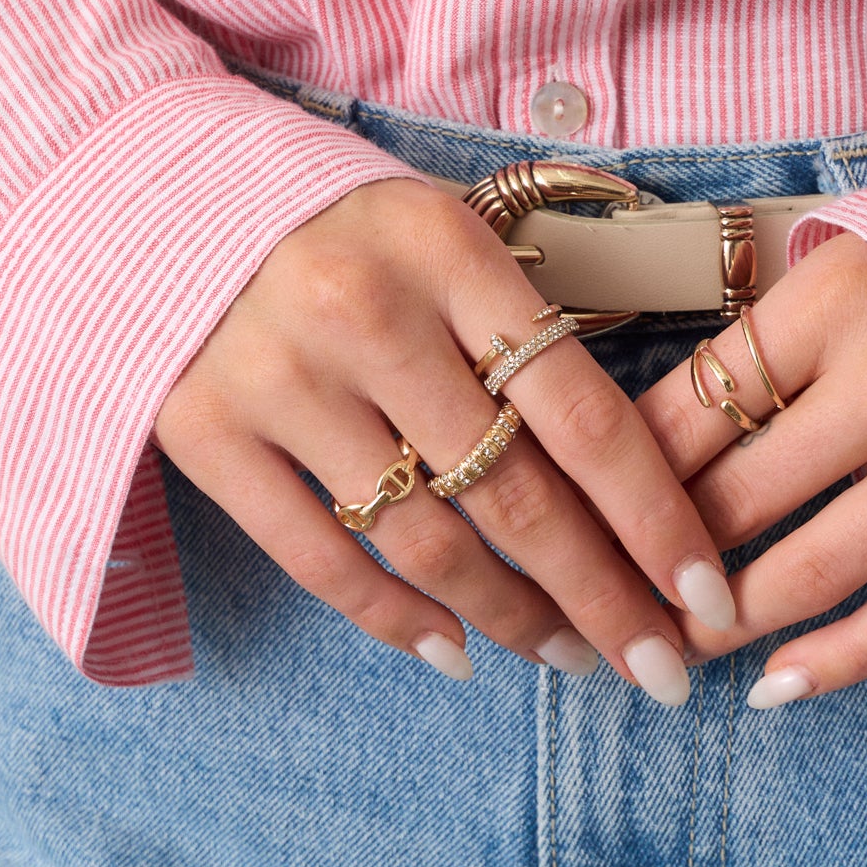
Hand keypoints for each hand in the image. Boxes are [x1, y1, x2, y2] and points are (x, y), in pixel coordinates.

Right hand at [153, 177, 735, 701]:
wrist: (158, 196)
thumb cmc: (346, 230)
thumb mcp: (445, 235)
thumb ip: (522, 329)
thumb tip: (637, 477)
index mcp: (449, 252)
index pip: (583, 413)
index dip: (655, 519)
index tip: (707, 594)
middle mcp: (366, 314)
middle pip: (516, 497)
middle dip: (604, 600)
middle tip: (660, 669)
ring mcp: (280, 379)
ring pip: (427, 543)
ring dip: (513, 618)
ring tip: (570, 656)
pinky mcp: (206, 433)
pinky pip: (320, 559)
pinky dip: (395, 621)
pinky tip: (455, 653)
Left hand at [636, 231, 866, 705]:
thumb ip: (778, 322)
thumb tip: (664, 413)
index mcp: (840, 298)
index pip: (690, 407)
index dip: (617, 477)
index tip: (580, 516)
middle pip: (732, 500)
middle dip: (654, 566)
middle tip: (608, 603)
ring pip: (805, 572)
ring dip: (724, 624)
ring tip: (677, 647)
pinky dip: (834, 662)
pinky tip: (778, 687)